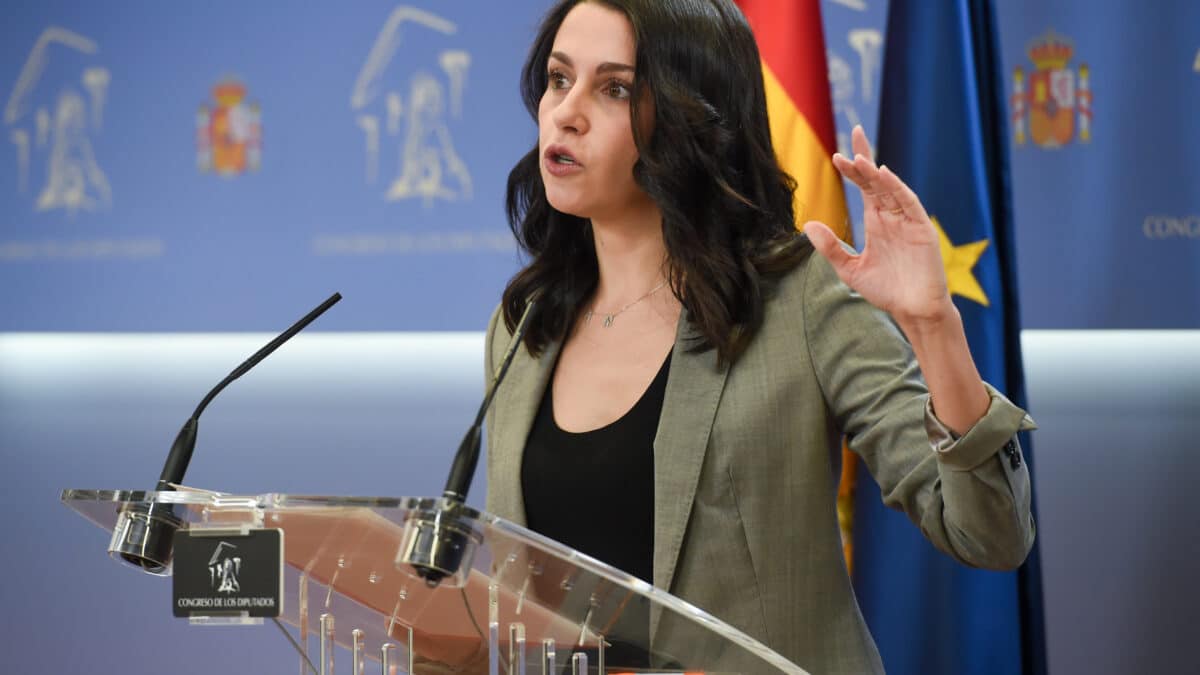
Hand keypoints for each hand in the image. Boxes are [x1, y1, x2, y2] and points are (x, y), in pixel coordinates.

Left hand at [805, 125, 953, 326]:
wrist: (912, 311)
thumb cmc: (885, 290)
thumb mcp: (850, 268)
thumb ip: (830, 247)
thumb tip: (808, 224)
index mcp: (876, 222)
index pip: (864, 187)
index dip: (853, 169)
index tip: (837, 154)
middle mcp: (891, 216)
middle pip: (876, 181)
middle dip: (864, 160)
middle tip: (852, 135)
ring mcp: (907, 220)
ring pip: (890, 189)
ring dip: (875, 173)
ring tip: (858, 159)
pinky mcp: (922, 229)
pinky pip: (909, 203)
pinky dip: (897, 188)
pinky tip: (883, 175)